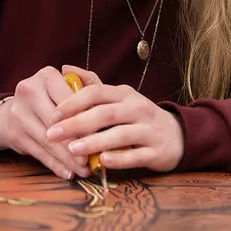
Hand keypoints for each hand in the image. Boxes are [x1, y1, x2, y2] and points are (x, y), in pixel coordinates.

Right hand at [0, 66, 90, 180]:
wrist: (14, 110)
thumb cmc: (52, 98)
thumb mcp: (68, 86)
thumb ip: (89, 87)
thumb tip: (103, 101)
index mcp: (46, 76)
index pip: (68, 99)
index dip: (85, 118)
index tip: (101, 135)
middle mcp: (29, 90)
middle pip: (57, 122)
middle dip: (77, 143)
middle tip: (93, 159)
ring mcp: (18, 112)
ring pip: (48, 140)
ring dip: (68, 159)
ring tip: (84, 169)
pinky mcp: (14, 133)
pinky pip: (39, 153)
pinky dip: (55, 165)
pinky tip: (68, 172)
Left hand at [45, 65, 184, 172]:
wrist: (178, 135)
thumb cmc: (138, 116)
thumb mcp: (118, 97)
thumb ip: (92, 85)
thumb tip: (65, 68)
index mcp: (124, 94)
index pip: (96, 92)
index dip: (72, 103)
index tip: (53, 116)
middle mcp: (137, 108)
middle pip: (105, 114)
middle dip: (76, 123)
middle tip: (52, 134)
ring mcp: (149, 130)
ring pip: (120, 134)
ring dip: (94, 141)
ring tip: (72, 149)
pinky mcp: (157, 151)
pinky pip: (136, 154)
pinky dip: (119, 158)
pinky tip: (101, 161)